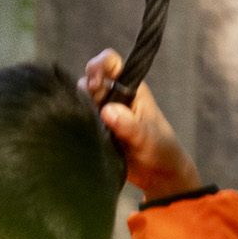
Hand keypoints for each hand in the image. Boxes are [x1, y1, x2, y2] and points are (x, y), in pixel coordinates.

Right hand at [78, 49, 203, 197]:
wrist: (159, 176)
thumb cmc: (161, 150)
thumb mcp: (148, 137)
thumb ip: (130, 125)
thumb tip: (107, 111)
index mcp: (131, 89)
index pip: (111, 62)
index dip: (99, 66)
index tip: (95, 86)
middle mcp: (114, 96)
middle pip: (89, 80)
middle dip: (86, 91)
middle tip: (92, 111)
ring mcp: (103, 112)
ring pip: (80, 99)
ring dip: (79, 108)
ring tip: (90, 126)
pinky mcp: (95, 128)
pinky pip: (78, 118)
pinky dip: (76, 122)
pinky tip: (79, 132)